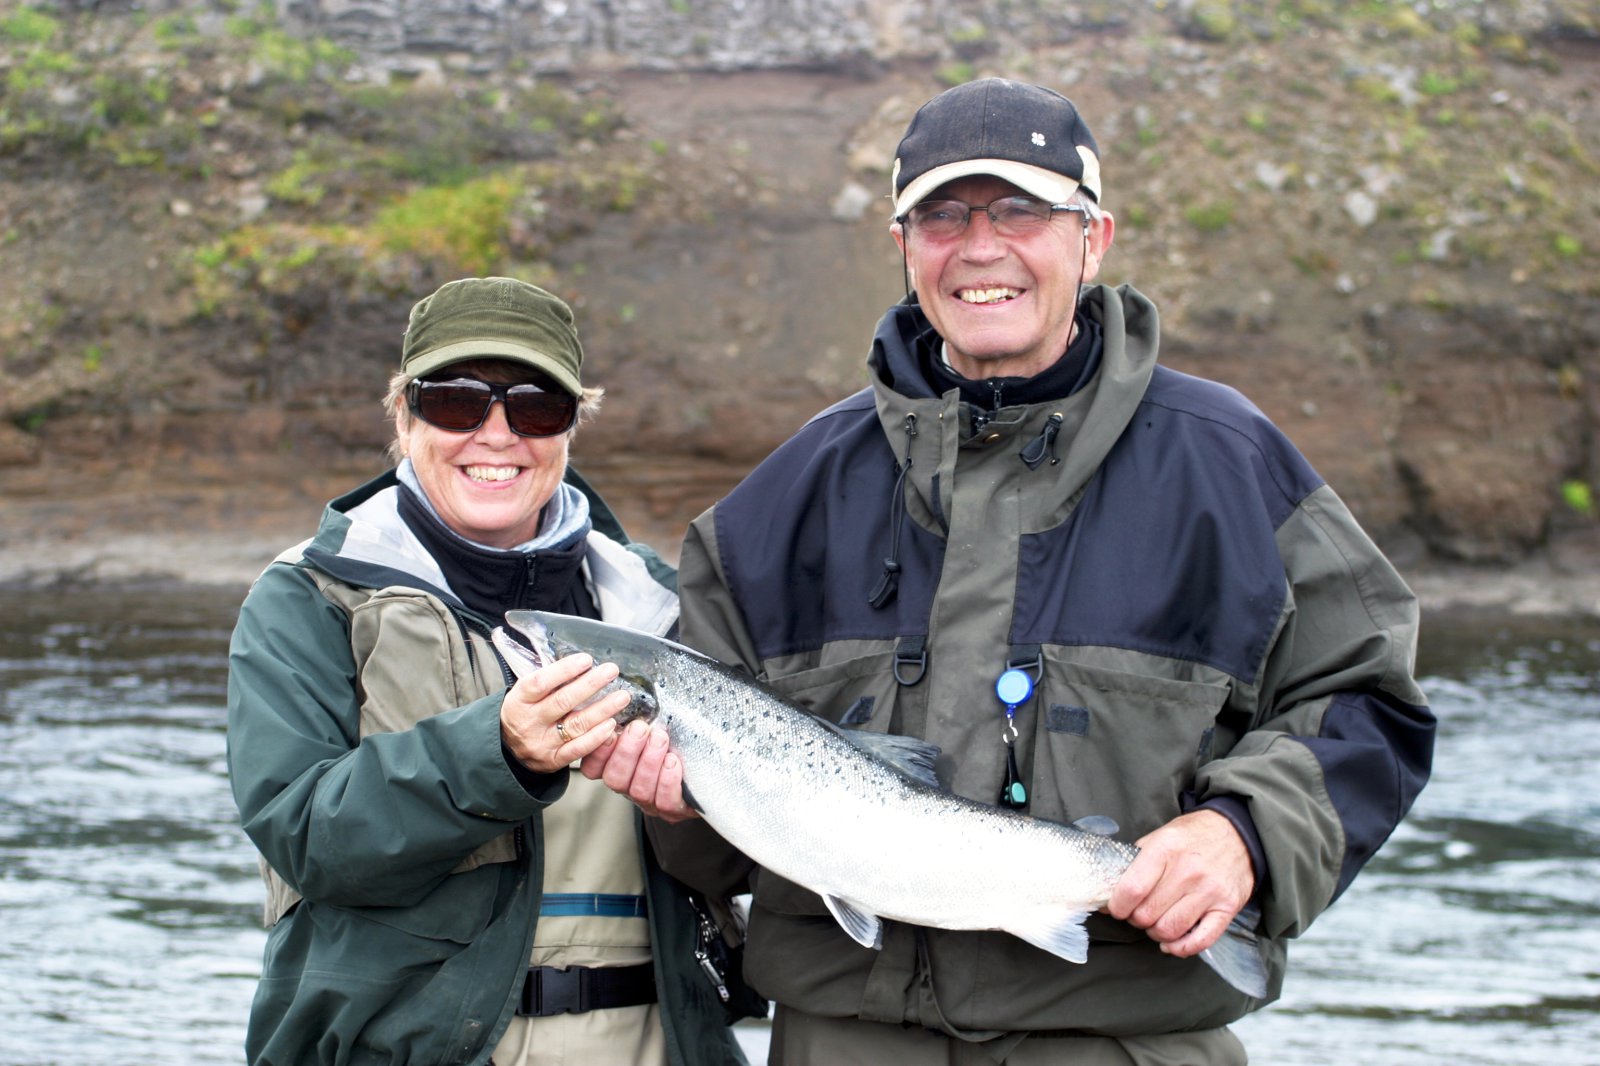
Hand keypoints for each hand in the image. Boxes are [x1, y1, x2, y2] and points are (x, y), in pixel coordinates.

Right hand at [500, 653, 629, 773]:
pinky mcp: (553, 760)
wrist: (508, 751)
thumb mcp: (525, 695)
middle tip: (611, 671)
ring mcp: (541, 743)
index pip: (541, 682)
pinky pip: (577, 749)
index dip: (564, 670)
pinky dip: (596, 737)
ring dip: (602, 709)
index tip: (586, 660)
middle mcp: (529, 722)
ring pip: (575, 725)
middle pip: (562, 702)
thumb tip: (582, 663)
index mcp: (519, 701)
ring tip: (621, 697)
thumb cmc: (524, 713)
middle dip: (590, 685)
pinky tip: (611, 724)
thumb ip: (549, 681)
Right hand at [580, 719, 697, 822]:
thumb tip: (626, 698)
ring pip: (639, 790)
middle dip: (627, 751)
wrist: (707, 767)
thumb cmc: (673, 739)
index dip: (598, 751)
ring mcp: (649, 802)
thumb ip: (635, 719)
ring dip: (649, 762)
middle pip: (615, 779)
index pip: (593, 768)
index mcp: (616, 767)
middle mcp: (629, 787)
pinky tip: (672, 762)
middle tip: (640, 728)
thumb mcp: (651, 726)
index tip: (609, 728)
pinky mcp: (674, 811)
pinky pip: (665, 802)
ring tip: (660, 739)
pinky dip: (667, 781)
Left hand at [1106, 809, 1254, 957]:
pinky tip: (1171, 942)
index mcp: (1165, 849)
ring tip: (1155, 923)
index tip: (1115, 908)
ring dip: (1155, 933)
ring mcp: (1209, 891)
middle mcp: (1188, 871)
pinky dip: (1180, 948)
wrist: (1237, 833)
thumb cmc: (1192, 836)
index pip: (1131, 890)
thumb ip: (1135, 862)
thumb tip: (1108, 892)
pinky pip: (1200, 941)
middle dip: (1135, 919)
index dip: (1117, 906)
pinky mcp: (1227, 908)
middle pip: (1147, 914)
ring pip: (1169, 930)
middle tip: (1137, 913)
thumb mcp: (1159, 836)